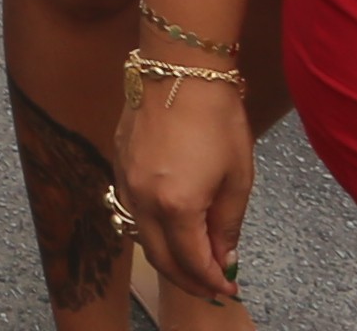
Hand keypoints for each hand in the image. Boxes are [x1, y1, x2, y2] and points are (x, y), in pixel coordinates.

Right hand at [112, 46, 256, 308]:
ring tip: (194, 260)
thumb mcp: (237, 177)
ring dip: (167, 255)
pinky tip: (171, 225)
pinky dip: (152, 228)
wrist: (179, 68)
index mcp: (176, 205)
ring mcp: (125, 180)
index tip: (228, 288)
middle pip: (160, 257)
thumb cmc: (217, 118)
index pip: (192, 261)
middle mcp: (142, 198)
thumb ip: (227, 223)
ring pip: (141, 235)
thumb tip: (223, 255)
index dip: (212, 281)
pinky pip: (132, 208)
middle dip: (187, 278)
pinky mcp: (119, 162)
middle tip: (211, 285)